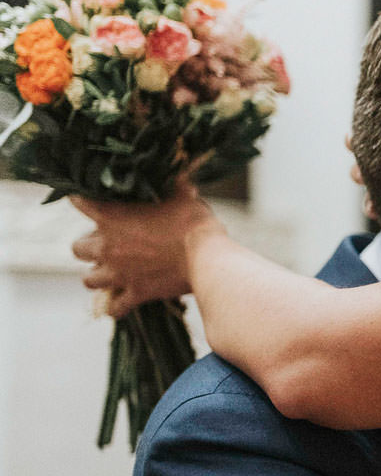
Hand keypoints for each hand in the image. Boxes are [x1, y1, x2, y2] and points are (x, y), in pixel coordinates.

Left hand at [70, 180, 221, 317]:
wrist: (208, 259)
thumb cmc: (194, 222)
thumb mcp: (182, 193)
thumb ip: (170, 182)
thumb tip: (174, 168)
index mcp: (112, 217)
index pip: (79, 202)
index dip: (82, 199)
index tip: (89, 199)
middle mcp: (107, 247)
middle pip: (77, 248)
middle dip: (89, 246)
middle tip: (109, 244)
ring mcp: (119, 273)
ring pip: (89, 280)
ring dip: (98, 275)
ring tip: (113, 272)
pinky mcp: (136, 293)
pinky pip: (115, 307)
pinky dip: (117, 305)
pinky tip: (124, 300)